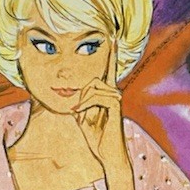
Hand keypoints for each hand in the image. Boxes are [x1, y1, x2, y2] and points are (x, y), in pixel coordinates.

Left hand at [77, 45, 130, 172]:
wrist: (108, 154)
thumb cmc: (96, 137)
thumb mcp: (83, 116)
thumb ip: (80, 102)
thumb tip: (74, 94)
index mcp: (107, 93)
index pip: (109, 69)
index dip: (111, 53)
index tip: (112, 36)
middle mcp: (114, 93)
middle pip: (92, 80)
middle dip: (81, 95)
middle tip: (76, 112)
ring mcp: (116, 99)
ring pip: (92, 87)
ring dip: (82, 102)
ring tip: (79, 116)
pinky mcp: (115, 106)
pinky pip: (96, 96)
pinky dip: (84, 105)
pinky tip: (79, 114)